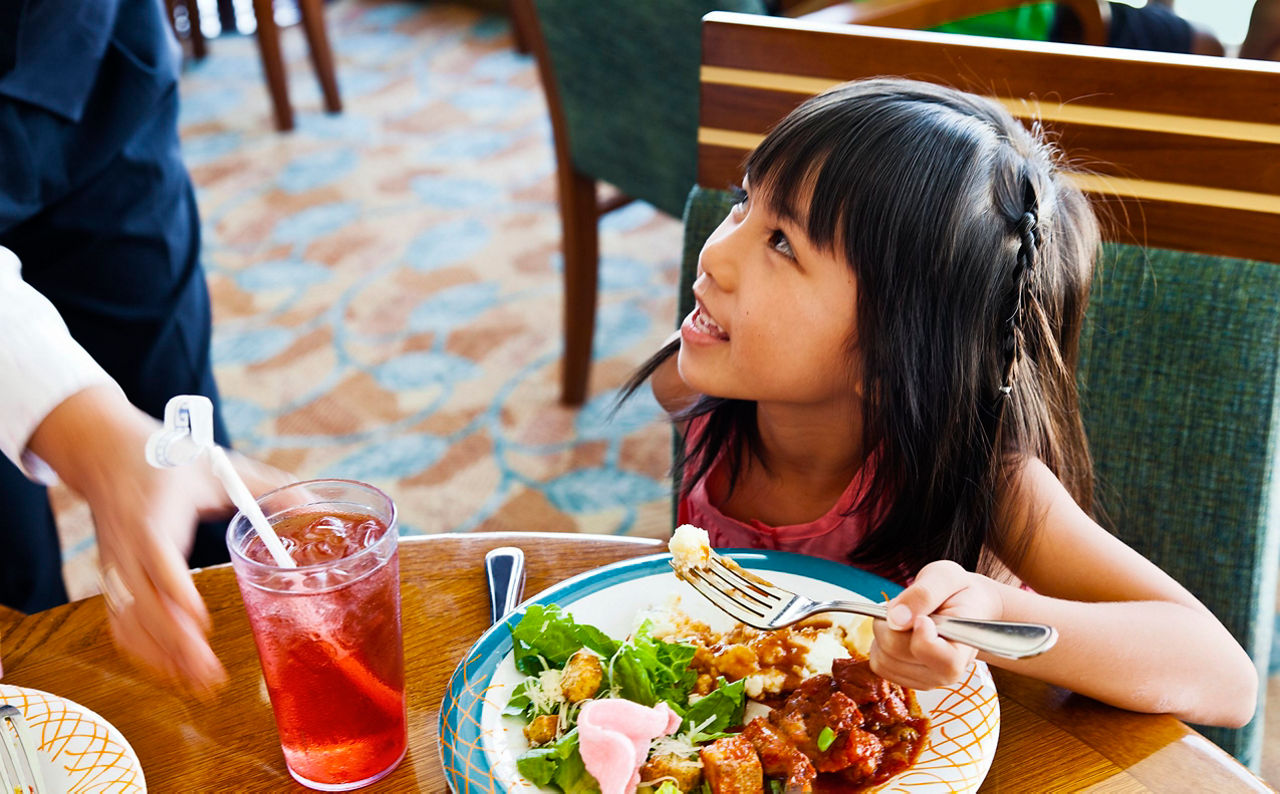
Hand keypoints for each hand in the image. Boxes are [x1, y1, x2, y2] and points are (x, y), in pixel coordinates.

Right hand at [29, 385, 294, 693]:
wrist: (105, 453)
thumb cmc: (168, 459)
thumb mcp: (219, 466)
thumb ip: (268, 487)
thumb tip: (314, 505)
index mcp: (154, 516)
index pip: (159, 560)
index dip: (177, 593)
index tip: (200, 621)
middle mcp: (128, 547)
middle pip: (143, 603)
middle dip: (176, 642)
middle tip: (210, 673)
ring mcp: (115, 567)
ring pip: (129, 621)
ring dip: (161, 655)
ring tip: (198, 683)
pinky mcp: (112, 579)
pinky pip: (120, 623)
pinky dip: (142, 650)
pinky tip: (170, 670)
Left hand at [869, 560, 1003, 689]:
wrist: (964, 606)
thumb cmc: (959, 591)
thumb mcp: (946, 576)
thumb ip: (924, 594)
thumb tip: (895, 618)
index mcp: (966, 647)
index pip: (945, 662)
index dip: (924, 638)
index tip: (923, 618)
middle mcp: (948, 672)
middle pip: (898, 651)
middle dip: (893, 622)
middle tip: (909, 607)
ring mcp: (927, 679)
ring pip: (884, 659)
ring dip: (885, 632)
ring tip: (906, 619)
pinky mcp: (908, 678)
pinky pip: (879, 663)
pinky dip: (880, 643)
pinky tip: (899, 632)